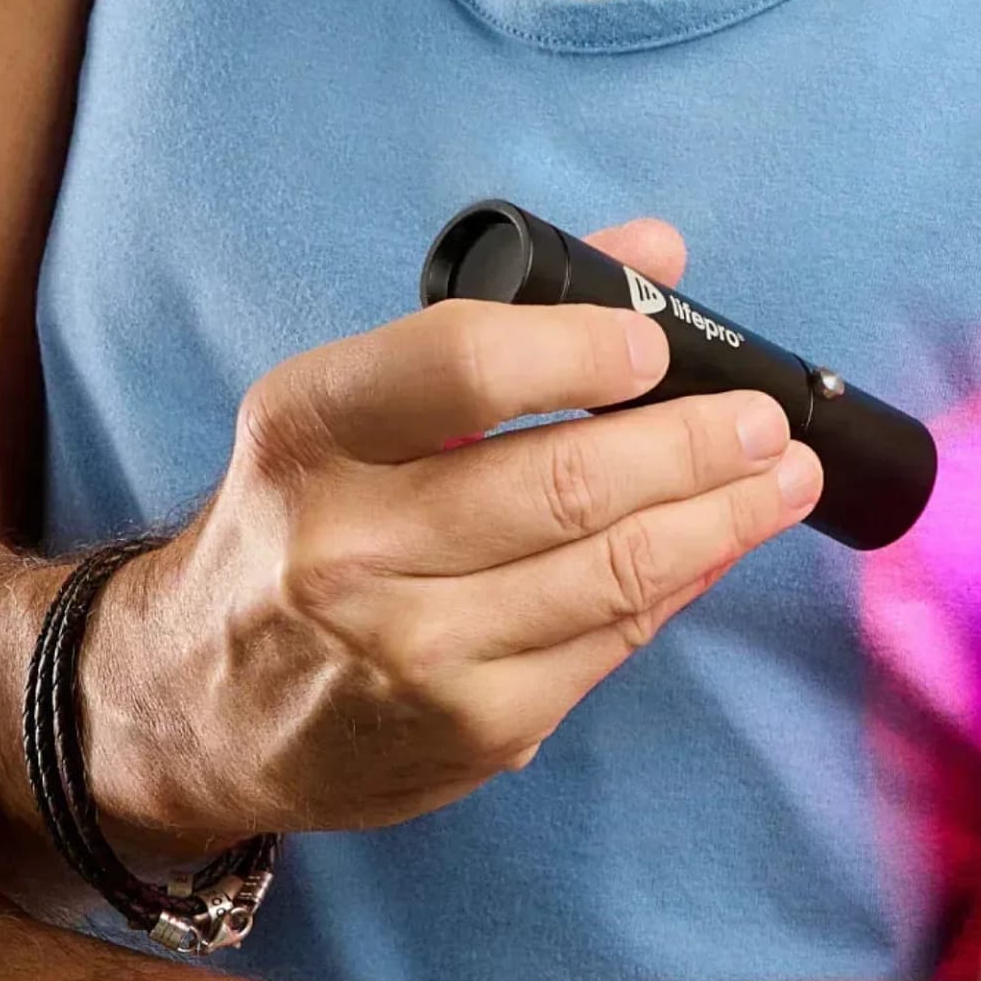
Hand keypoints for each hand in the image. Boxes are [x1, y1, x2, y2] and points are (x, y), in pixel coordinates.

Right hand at [88, 218, 824, 842]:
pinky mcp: (470, 728)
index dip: (583, 345)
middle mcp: (346, 544)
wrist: (197, 698)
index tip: (658, 342)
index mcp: (310, 428)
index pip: (465, 363)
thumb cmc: (303, 514)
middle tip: (765, 422)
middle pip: (564, 483)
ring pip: (610, 573)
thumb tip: (658, 252)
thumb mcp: (356, 399)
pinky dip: (681, 585)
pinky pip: (611, 643)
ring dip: (721, 519)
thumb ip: (507, 316)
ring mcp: (410, 650)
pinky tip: (719, 546)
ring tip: (783, 480)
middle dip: (694, 445)